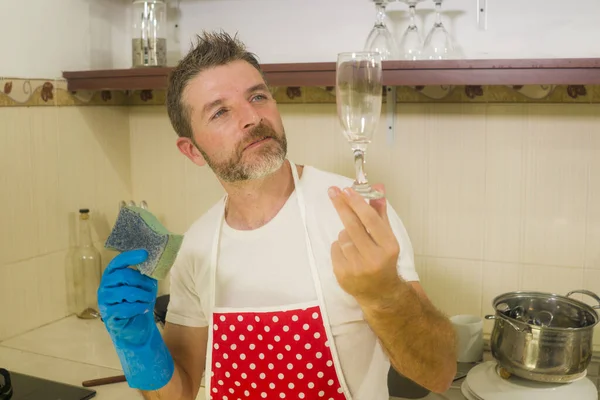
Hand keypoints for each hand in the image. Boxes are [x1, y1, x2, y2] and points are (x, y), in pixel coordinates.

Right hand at [97, 249, 173, 389]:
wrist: (136, 327)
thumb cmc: (139, 302)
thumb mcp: (145, 286)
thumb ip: (146, 274)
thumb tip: (154, 261)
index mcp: (112, 277)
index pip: (118, 262)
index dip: (130, 257)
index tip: (145, 254)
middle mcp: (105, 287)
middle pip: (123, 276)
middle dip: (140, 281)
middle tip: (151, 288)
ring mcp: (105, 302)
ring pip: (124, 292)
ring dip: (141, 295)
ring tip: (148, 299)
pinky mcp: (109, 316)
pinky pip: (125, 308)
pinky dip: (138, 307)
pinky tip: (144, 308)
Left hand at [328, 185, 400, 306]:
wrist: (380, 292)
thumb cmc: (384, 259)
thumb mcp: (387, 237)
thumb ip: (380, 212)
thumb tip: (378, 187)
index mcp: (389, 247)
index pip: (371, 220)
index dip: (358, 203)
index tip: (347, 190)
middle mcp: (374, 258)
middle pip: (353, 226)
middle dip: (342, 206)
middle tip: (333, 191)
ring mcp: (357, 268)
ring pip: (342, 237)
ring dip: (345, 233)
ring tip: (354, 242)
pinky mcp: (343, 275)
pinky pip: (335, 248)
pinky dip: (339, 246)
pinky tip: (348, 253)